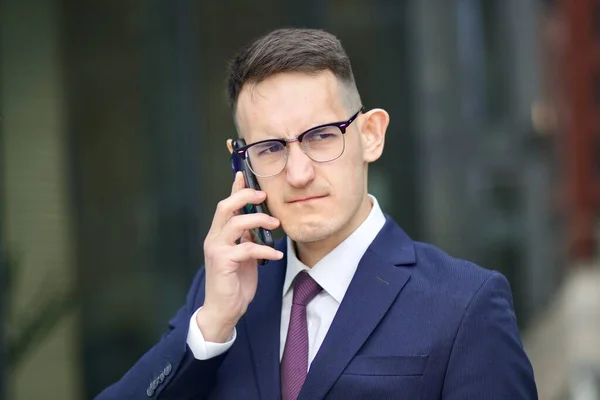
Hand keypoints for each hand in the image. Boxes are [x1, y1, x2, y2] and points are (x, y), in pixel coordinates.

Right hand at [196, 172, 282, 341]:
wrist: (224, 309)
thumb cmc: (234, 282)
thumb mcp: (244, 255)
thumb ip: (247, 238)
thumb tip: (258, 222)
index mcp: (219, 234)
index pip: (226, 204)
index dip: (235, 188)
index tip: (244, 174)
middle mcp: (214, 238)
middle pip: (225, 206)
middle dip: (245, 196)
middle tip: (264, 196)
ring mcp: (216, 249)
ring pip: (236, 222)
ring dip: (259, 220)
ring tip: (276, 223)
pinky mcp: (222, 262)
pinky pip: (247, 248)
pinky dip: (264, 248)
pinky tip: (275, 255)